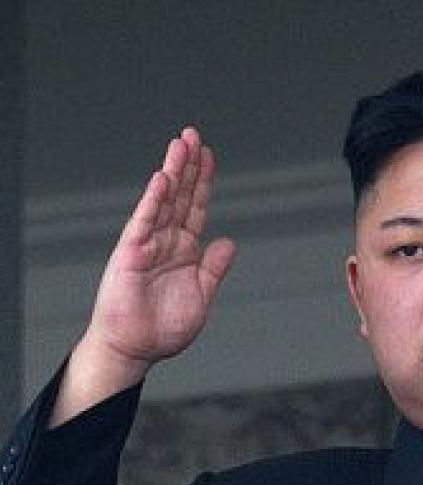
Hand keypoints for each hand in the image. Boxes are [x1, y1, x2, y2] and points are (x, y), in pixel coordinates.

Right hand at [50, 128, 236, 425]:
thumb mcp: (202, 294)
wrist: (136, 350)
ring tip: (180, 144)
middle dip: (187, 164)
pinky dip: (153, 199)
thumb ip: (215, 267)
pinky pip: (144, 221)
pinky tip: (162, 177)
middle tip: (193, 134)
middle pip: (180, 195)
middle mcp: (165, 240)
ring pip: (162, 201)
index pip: (196, 206)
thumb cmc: (162, 327)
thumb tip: (229, 241)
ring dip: (172, 171)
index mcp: (184, 248)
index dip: (203, 180)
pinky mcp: (130, 254)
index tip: (209, 154)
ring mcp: (147, 244)